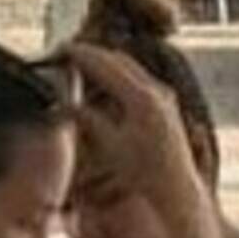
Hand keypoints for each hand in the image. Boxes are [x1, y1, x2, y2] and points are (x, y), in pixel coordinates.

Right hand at [64, 42, 209, 229]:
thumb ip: (88, 119)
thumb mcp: (110, 146)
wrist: (177, 188)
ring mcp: (165, 95)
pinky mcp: (167, 102)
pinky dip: (119, 74)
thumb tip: (65, 104)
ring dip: (106, 62)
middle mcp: (156, 90)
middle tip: (68, 53)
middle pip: (118, 59)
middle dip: (92, 54)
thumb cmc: (145, 172)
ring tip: (82, 66)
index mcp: (141, 98)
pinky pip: (139, 77)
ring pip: (130, 66)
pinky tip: (105, 84)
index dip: (81, 55)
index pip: (105, 65)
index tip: (62, 49)